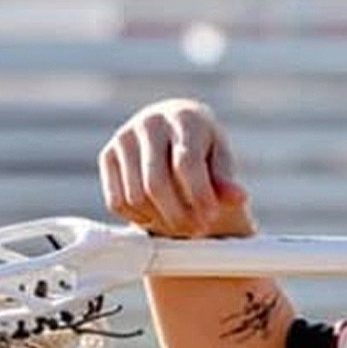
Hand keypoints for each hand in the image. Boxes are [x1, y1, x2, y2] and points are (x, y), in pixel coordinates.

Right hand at [99, 98, 255, 239]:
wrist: (174, 133)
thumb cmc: (205, 150)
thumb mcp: (222, 160)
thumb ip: (226, 180)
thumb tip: (239, 198)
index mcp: (184, 118)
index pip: (186, 163)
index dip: (199, 195)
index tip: (211, 217)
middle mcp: (150, 123)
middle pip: (155, 184)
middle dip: (178, 215)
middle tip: (198, 229)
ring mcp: (124, 138)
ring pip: (135, 196)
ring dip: (161, 221)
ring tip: (184, 224)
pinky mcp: (107, 156)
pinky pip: (117, 202)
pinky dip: (139, 218)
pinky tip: (160, 217)